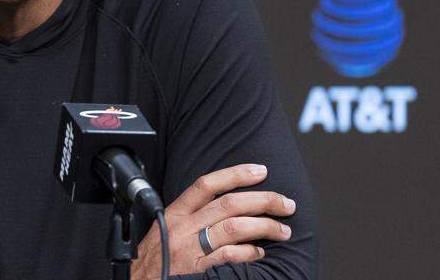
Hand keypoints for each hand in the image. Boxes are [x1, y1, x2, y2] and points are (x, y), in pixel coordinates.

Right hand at [132, 164, 296, 278]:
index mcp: (175, 213)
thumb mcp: (164, 230)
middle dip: (263, 200)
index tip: (260, 170)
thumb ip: (189, 218)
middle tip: (285, 203)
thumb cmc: (153, 261)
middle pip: (229, 204)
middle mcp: (183, 227)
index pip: (207, 184)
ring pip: (234, 227)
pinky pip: (228, 256)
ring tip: (282, 230)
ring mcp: (190, 248)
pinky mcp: (197, 269)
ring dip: (264, 227)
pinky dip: (248, 252)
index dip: (235, 174)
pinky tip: (259, 253)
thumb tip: (222, 208)